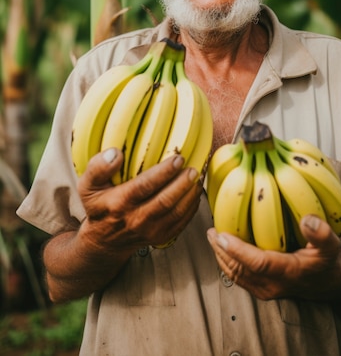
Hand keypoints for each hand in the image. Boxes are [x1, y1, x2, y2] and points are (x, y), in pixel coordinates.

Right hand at [78, 147, 201, 252]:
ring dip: (190, 194)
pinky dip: (192, 206)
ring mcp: (150, 231)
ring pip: (176, 212)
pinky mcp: (162, 237)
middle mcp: (136, 219)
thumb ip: (98, 167)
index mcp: (119, 203)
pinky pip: (182, 222)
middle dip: (182, 183)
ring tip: (198, 176)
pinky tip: (195, 190)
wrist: (104, 241)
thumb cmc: (99, 206)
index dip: (163, 172)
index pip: (144, 186)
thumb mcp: (88, 186)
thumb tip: (116, 153)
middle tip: (194, 168)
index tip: (177, 158)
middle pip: (164, 201)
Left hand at [207, 215, 340, 299]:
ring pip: (236, 275)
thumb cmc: (326, 259)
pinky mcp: (260, 289)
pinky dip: (227, 262)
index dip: (238, 250)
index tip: (222, 234)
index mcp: (289, 272)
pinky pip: (238, 277)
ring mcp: (265, 289)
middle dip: (222, 251)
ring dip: (221, 256)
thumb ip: (321, 234)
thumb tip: (308, 220)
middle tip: (211, 231)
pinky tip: (221, 247)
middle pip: (240, 270)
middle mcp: (274, 284)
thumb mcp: (330, 245)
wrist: (327, 282)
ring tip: (212, 237)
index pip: (258, 263)